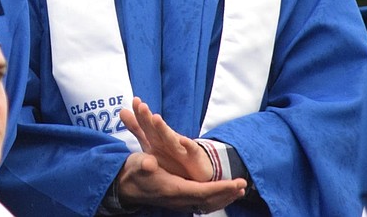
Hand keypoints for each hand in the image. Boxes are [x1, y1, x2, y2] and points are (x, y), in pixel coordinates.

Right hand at [115, 152, 245, 213]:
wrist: (123, 186)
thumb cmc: (133, 171)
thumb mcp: (138, 163)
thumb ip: (144, 164)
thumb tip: (149, 163)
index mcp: (173, 189)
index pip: (204, 191)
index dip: (222, 188)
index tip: (238, 183)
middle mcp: (178, 199)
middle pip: (209, 200)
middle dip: (227, 193)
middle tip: (243, 185)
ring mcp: (178, 202)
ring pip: (206, 203)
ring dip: (223, 197)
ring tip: (237, 191)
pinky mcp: (177, 201)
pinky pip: (201, 203)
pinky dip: (214, 199)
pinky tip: (220, 195)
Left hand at [121, 96, 213, 181]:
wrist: (196, 169)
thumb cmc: (170, 154)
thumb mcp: (151, 143)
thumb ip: (137, 128)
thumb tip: (121, 110)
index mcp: (155, 137)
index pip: (145, 124)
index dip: (139, 114)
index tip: (134, 100)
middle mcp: (167, 139)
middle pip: (155, 128)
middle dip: (148, 118)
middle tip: (141, 106)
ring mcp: (180, 147)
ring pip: (170, 138)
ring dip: (163, 128)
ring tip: (155, 118)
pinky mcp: (193, 156)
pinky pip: (191, 150)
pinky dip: (188, 145)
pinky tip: (183, 140)